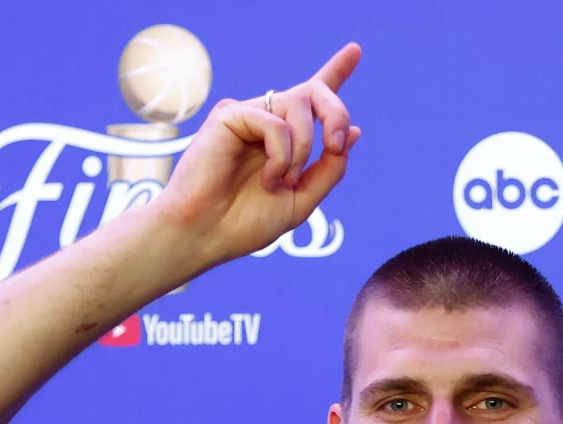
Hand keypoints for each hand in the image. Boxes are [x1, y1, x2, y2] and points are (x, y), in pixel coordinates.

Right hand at [157, 43, 362, 268]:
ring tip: (284, 180)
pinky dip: (281, 154)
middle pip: (313, 93)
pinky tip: (268, 178)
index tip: (355, 50)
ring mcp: (248, 116)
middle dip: (335, 114)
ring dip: (304, 148)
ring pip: (297, 104)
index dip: (336, 72)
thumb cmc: (246, 223)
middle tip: (336, 145)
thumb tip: (354, 131)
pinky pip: (273, 122)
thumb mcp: (302, 200)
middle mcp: (267, 122)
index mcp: (286, 141)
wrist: (207, 235)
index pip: (313, 101)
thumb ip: (330, 169)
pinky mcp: (229, 115)